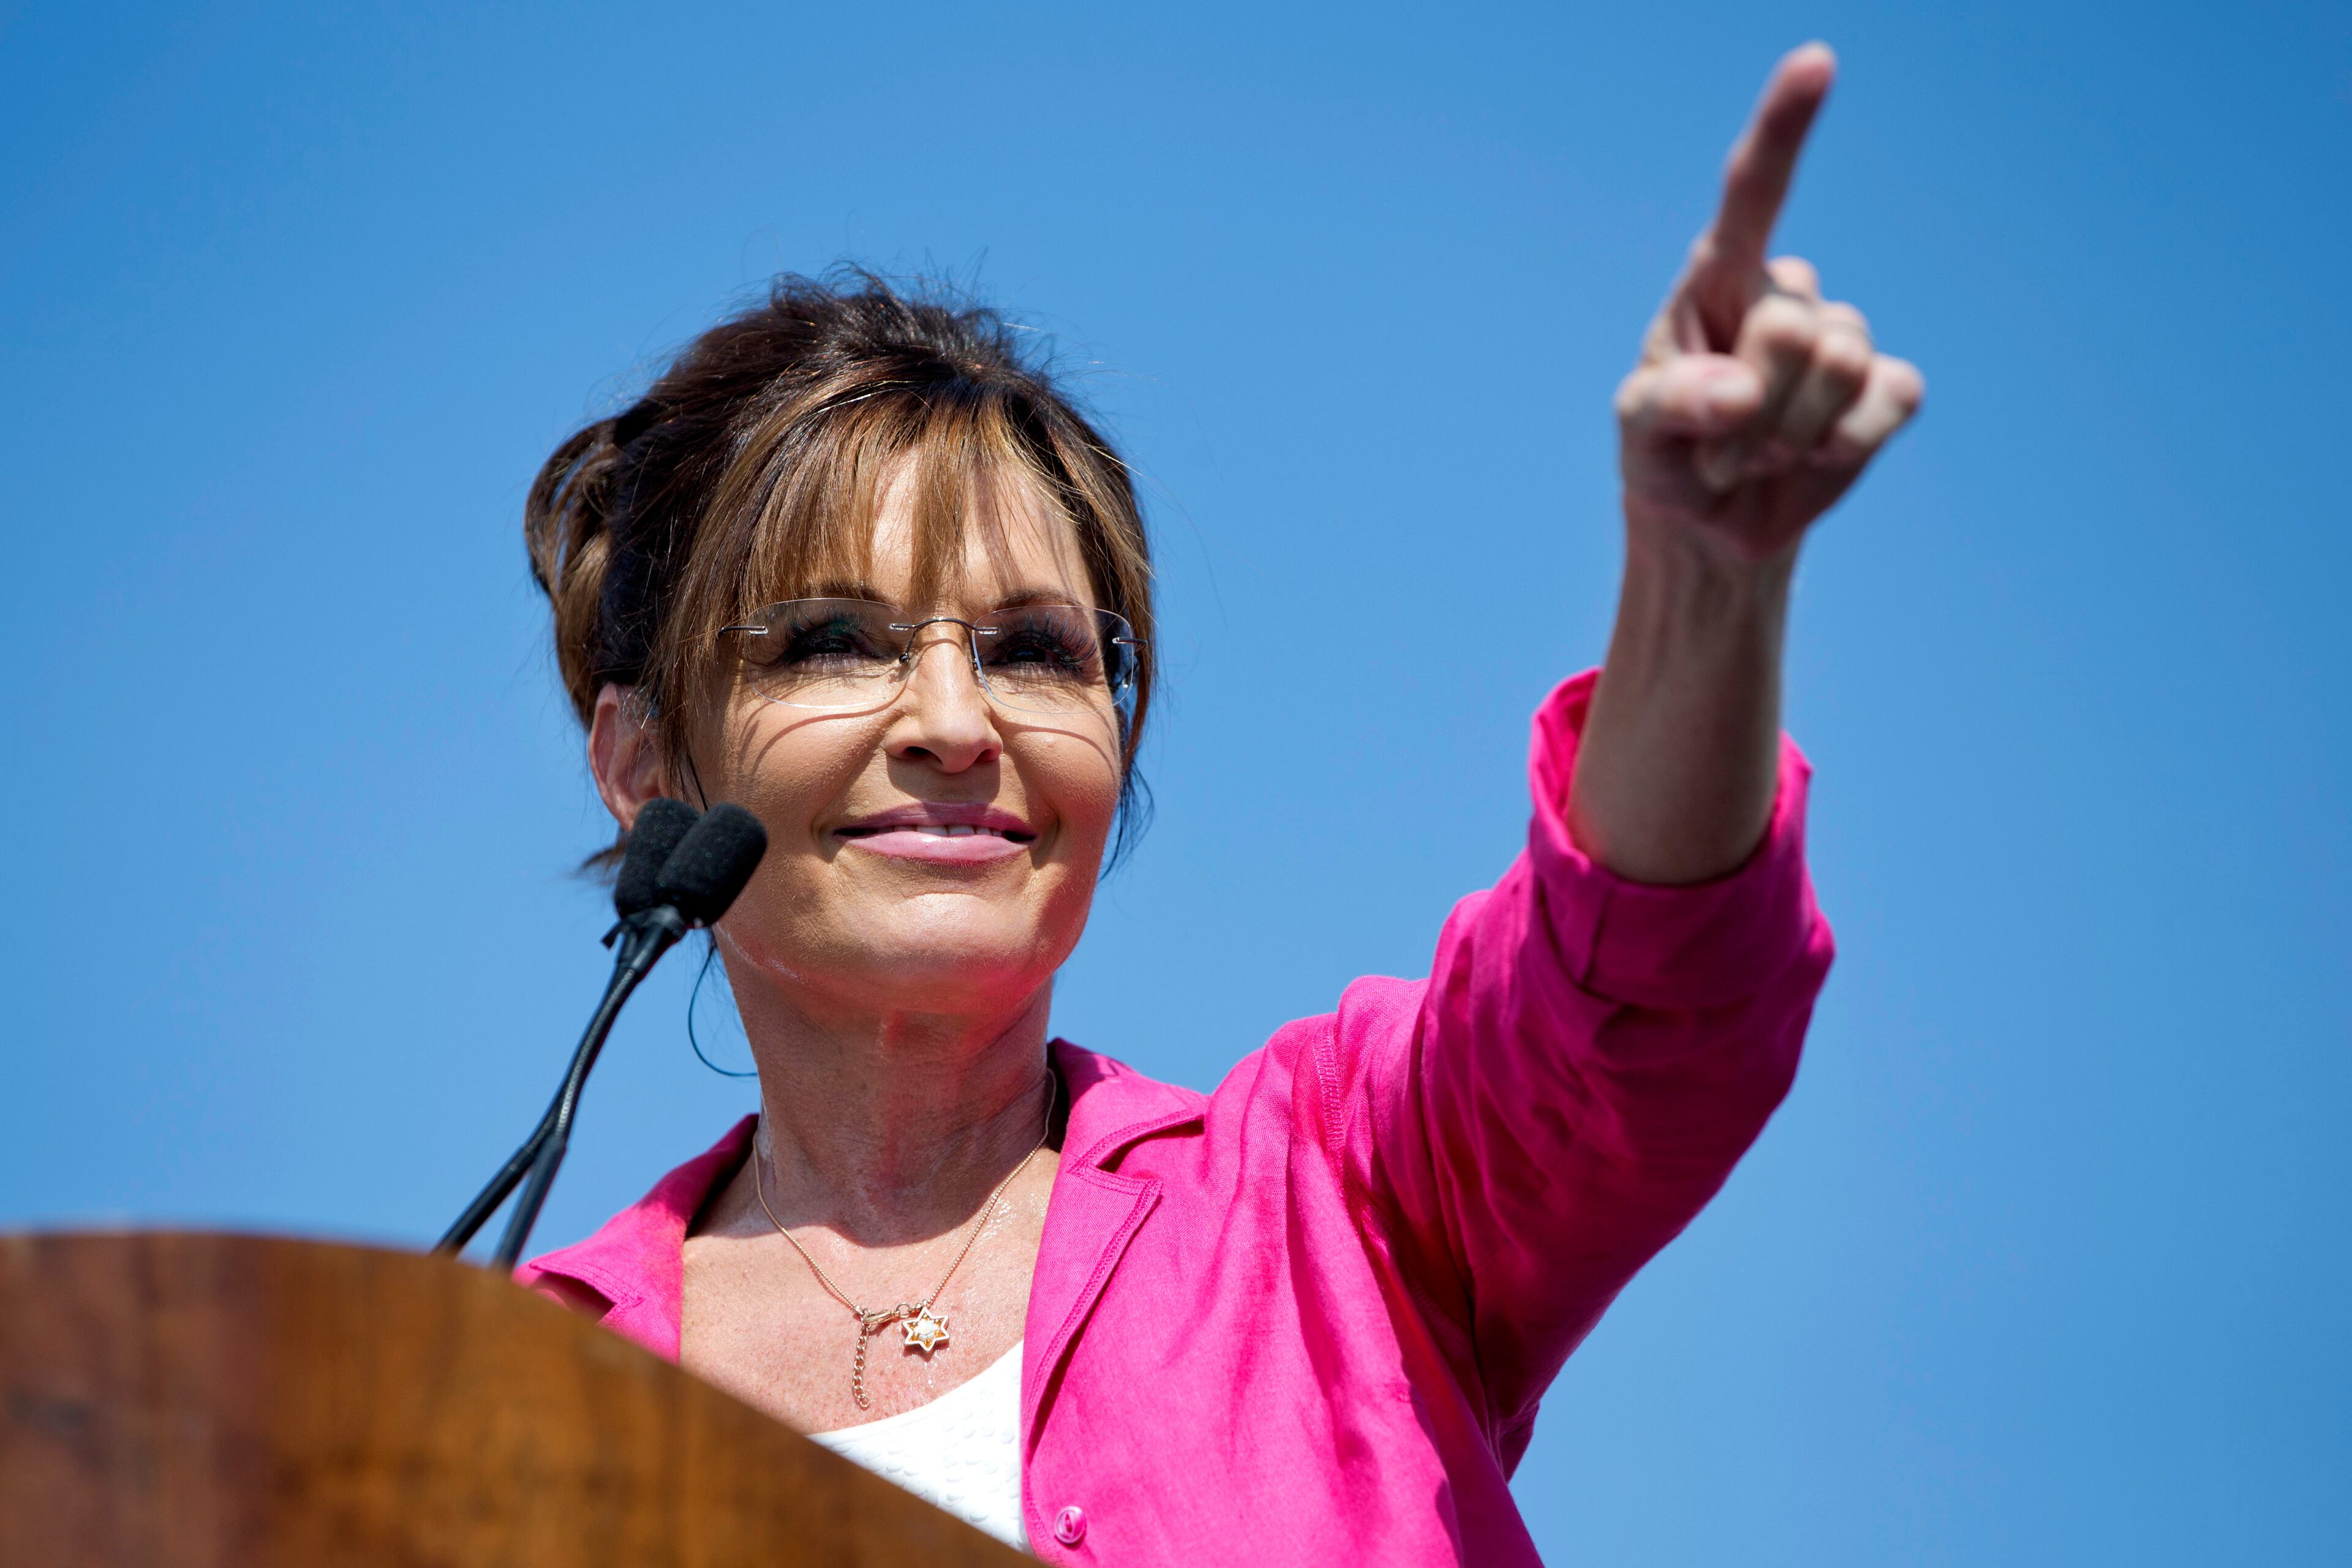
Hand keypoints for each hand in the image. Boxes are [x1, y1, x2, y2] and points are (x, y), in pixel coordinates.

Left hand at [1615, 43, 1923, 563]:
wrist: (1714, 524)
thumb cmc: (1669, 458)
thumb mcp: (1639, 436)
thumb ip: (1668, 408)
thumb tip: (1738, 392)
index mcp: (1718, 280)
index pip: (1754, 191)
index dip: (1786, 127)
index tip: (1817, 61)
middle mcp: (1787, 293)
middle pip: (1794, 326)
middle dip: (1753, 409)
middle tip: (1720, 445)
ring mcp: (1844, 337)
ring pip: (1840, 367)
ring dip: (1787, 437)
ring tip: (1755, 455)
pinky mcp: (1885, 389)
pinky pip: (1888, 403)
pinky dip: (1841, 450)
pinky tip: (1811, 459)